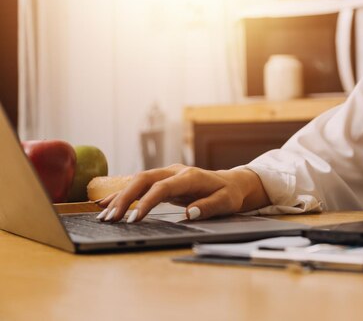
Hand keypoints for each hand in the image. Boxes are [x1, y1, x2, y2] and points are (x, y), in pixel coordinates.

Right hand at [97, 164, 268, 222]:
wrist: (231, 182)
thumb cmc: (229, 193)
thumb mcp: (226, 202)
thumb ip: (209, 206)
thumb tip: (189, 213)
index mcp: (189, 176)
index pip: (162, 187)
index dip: (147, 202)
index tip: (134, 219)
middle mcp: (175, 172)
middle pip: (143, 180)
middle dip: (125, 198)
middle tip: (111, 218)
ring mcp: (167, 175)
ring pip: (137, 181)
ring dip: (120, 197)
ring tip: (104, 215)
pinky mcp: (162, 181)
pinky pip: (140, 186)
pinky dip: (124, 195)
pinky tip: (107, 204)